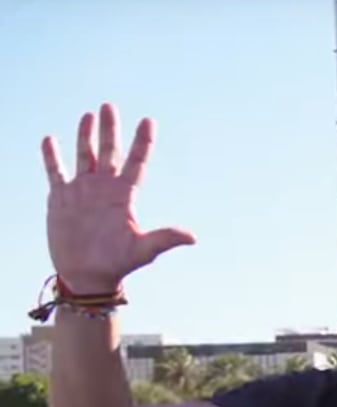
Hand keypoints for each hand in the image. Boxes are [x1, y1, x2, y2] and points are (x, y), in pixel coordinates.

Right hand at [42, 104, 195, 294]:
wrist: (87, 275)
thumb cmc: (117, 263)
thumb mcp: (143, 250)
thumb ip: (164, 239)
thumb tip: (192, 237)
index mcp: (125, 196)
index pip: (136, 162)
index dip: (142, 142)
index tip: (148, 120)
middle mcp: (104, 188)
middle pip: (109, 152)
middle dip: (110, 129)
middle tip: (109, 106)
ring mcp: (82, 191)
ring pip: (85, 156)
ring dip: (85, 136)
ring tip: (89, 115)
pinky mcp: (61, 198)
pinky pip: (55, 172)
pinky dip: (52, 157)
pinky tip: (50, 140)